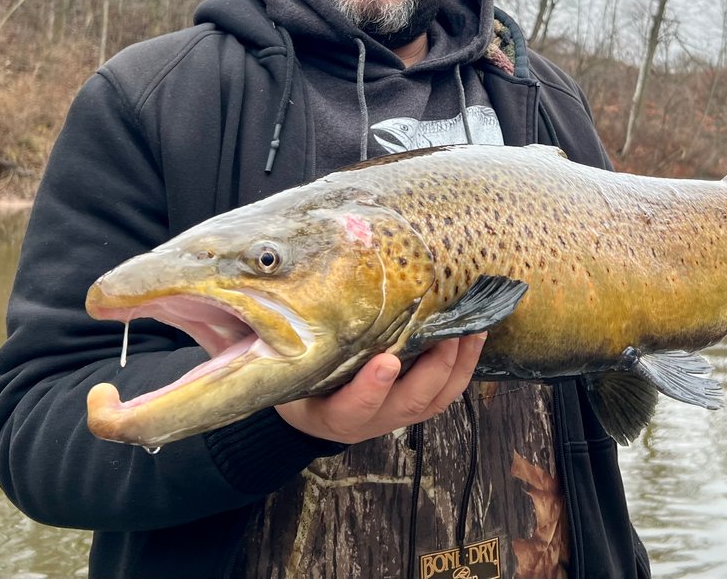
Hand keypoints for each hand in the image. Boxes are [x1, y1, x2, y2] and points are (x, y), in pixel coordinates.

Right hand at [275, 333, 486, 443]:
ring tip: (474, 329)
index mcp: (334, 415)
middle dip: (433, 369)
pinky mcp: (416, 405)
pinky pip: (446, 393)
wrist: (309, 415)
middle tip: (447, 334)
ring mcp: (397, 415)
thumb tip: (251, 305)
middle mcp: (371, 420)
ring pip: (436, 400)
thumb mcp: (288, 371)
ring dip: (458, 365)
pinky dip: (464, 367)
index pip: (355, 408)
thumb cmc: (298, 380)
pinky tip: (475, 336)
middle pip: (409, 403)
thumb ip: (286, 348)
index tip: (386, 362)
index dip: (372, 388)